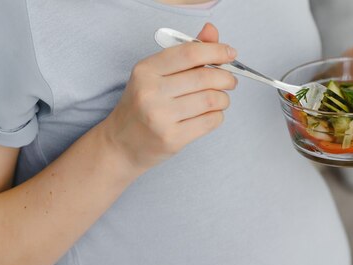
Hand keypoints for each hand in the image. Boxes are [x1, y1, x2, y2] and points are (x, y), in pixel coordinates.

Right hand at [101, 23, 237, 173]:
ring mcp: (161, 117)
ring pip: (211, 100)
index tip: (230, 53)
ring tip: (221, 99)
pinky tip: (211, 114)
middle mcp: (151, 92)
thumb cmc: (142, 106)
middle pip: (204, 77)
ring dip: (224, 99)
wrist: (122, 144)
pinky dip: (218, 116)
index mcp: (146, 70)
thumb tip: (212, 32)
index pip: (189, 53)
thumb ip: (185, 54)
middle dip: (226, 77)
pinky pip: (210, 121)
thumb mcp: (155, 75)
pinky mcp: (172, 138)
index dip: (215, 51)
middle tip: (230, 81)